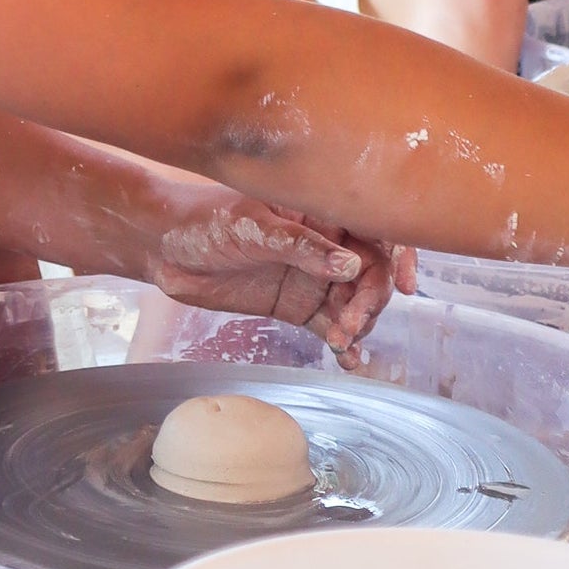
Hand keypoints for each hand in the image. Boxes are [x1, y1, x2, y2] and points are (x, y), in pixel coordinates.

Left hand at [144, 182, 411, 362]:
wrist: (162, 249)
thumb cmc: (203, 220)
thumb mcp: (251, 228)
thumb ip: (300, 247)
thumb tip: (352, 266)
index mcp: (317, 208)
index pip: (373, 226)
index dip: (398, 253)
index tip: (405, 283)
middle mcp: (322, 241)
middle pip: (370, 271)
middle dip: (370, 299)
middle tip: (351, 324)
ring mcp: (312, 275)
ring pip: (356, 302)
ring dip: (358, 323)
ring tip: (342, 342)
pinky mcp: (297, 305)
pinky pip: (332, 325)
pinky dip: (345, 342)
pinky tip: (349, 359)